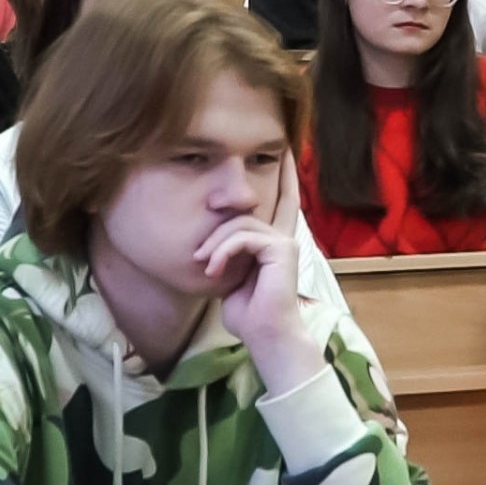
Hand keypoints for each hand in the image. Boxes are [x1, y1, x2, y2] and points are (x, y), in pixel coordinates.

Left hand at [197, 151, 320, 388]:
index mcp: (274, 241)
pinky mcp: (281, 249)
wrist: (265, 335)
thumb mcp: (228, 273)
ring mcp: (284, 241)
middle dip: (216, 233)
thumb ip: (226, 250)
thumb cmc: (246, 312)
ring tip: (205, 267)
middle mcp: (283, 236)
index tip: (285, 149)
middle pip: (242, 214)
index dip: (285, 173)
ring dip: (215, 246)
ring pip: (239, 224)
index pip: (283, 199)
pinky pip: (244, 237)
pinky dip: (223, 252)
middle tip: (200, 259)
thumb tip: (207, 243)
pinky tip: (214, 270)